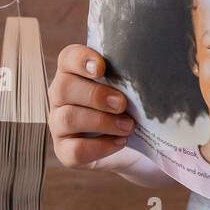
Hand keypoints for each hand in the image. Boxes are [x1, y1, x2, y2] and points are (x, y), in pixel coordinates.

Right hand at [48, 45, 136, 168]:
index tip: (102, 67)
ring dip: (101, 121)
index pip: (68, 58)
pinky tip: (120, 141)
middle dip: (95, 95)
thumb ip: (129, 74)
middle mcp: (60, 96)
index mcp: (73, 72)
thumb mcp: (128, 86)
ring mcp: (58, 124)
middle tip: (122, 103)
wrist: (129, 141)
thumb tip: (151, 61)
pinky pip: (75, 149)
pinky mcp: (64, 150)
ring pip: (68, 118)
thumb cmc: (127, 104)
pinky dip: (101, 146)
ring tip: (128, 125)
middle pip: (64, 88)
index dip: (81, 60)